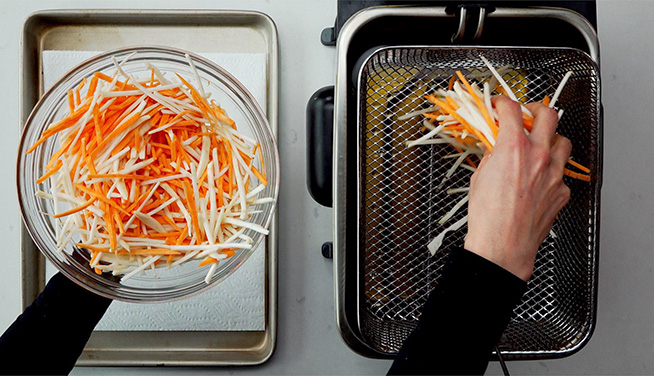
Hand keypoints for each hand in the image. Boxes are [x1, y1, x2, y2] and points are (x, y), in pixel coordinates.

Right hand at [464, 96, 570, 280]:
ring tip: (539, 144)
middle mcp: (539, 156)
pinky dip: (551, 170)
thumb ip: (491, 156)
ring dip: (550, 138)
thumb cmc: (488, 217)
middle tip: (525, 114)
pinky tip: (539, 178)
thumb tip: (495, 148)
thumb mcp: (479, 177)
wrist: (502, 246)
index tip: (498, 105)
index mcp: (514, 148)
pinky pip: (562, 172)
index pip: (511, 110)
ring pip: (563, 141)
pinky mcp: (561, 192)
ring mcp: (554, 173)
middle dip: (534, 109)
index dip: (501, 102)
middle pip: (547, 114)